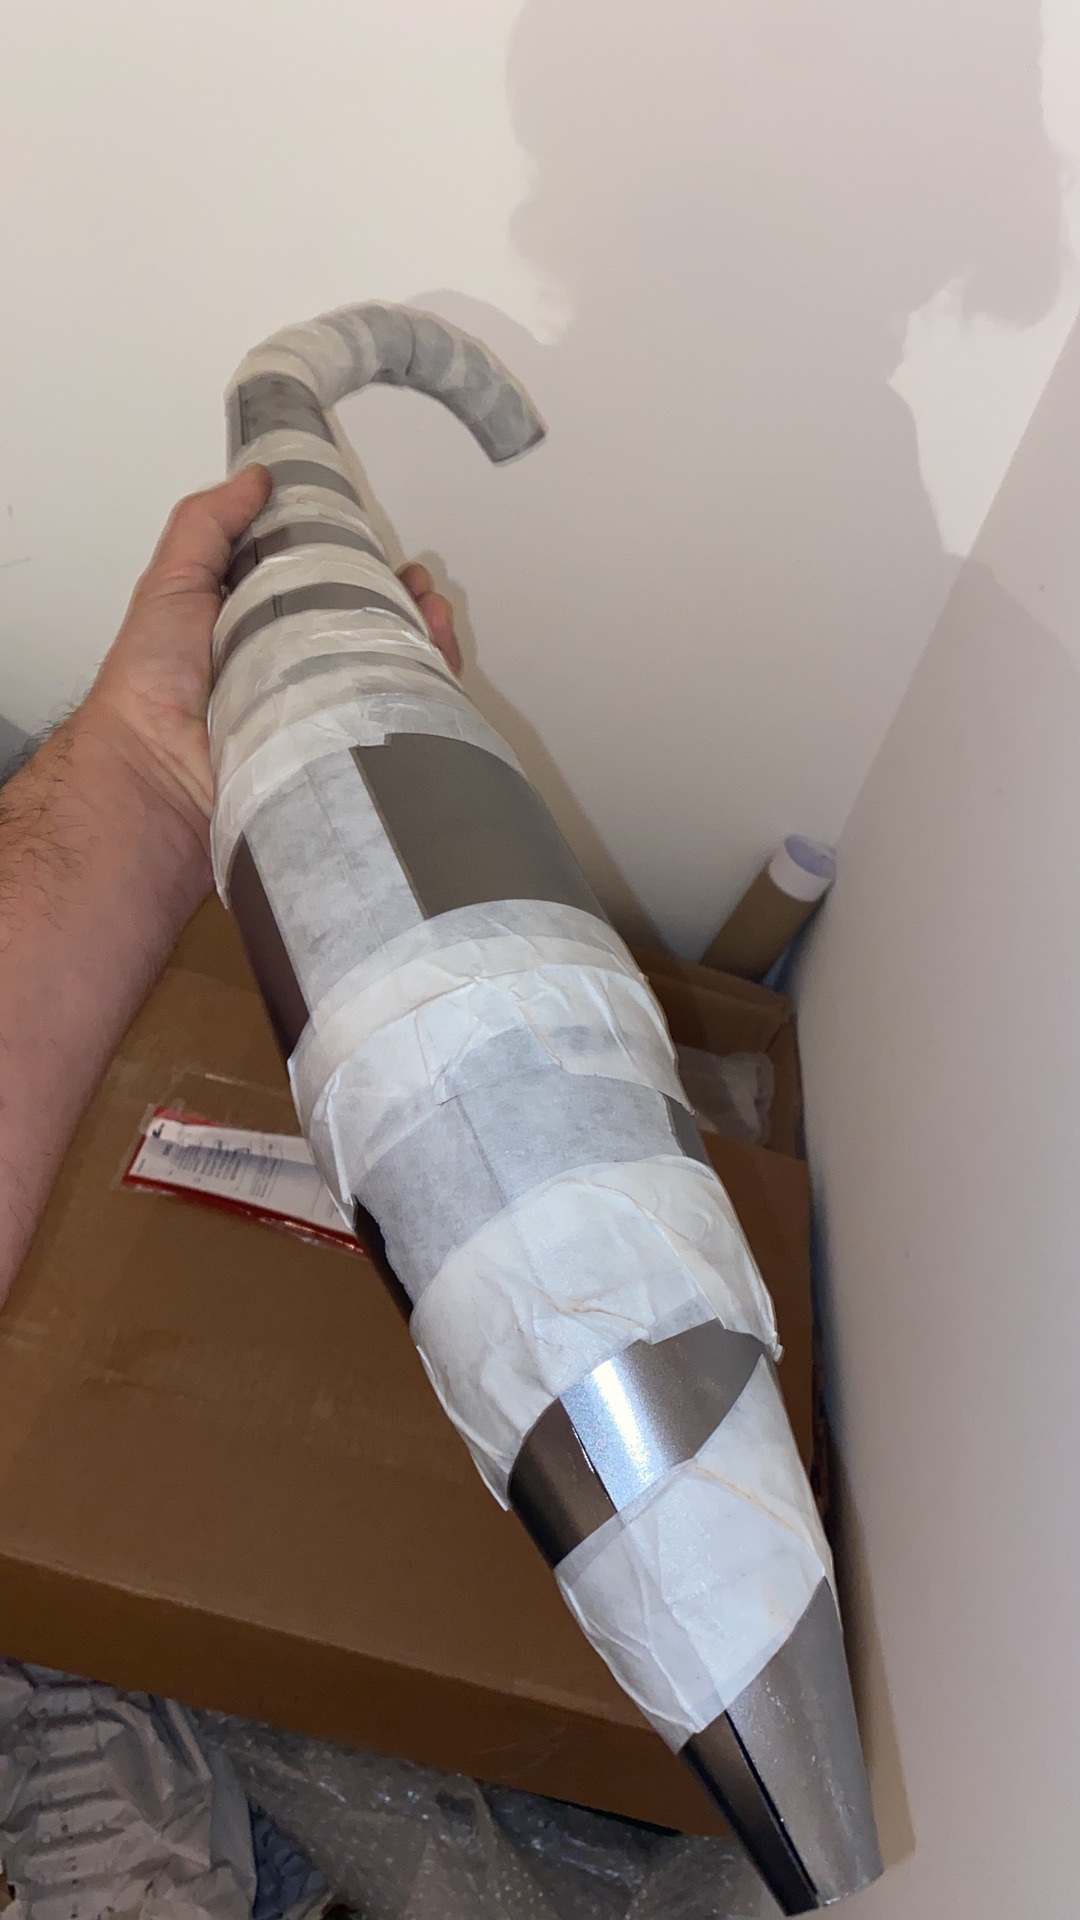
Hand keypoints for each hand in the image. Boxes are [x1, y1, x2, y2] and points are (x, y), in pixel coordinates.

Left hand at [83, 467, 460, 837]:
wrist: (158, 776)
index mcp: (258, 627)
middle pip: (365, 625)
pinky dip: (425, 687)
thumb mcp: (171, 583)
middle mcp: (294, 668)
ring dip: (422, 637)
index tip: (378, 540)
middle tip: (417, 583)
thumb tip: (257, 477)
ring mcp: (321, 711)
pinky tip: (433, 661)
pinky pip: (395, 718)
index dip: (353, 560)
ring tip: (431, 613)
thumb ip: (206, 526)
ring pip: (389, 668)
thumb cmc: (153, 683)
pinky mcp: (340, 749)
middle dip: (400, 597)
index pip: (320, 586)